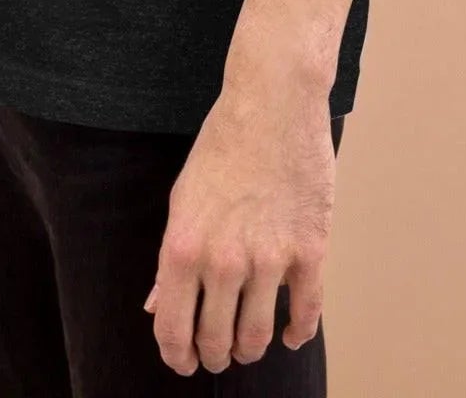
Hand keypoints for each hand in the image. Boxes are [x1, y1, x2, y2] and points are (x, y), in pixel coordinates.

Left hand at [142, 78, 336, 374]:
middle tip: (218, 355)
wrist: (273, 103)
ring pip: (258, 336)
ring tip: (248, 344)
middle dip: (215, 356)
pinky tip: (291, 334)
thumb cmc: (223, 144)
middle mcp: (223, 261)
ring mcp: (269, 258)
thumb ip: (168, 258)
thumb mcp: (181, 198)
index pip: (172, 329)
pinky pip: (306, 313)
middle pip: (217, 341)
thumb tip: (155, 306)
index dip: (176, 356)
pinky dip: (298, 332)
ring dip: (250, 349)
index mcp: (182, 247)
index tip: (184, 362)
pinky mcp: (310, 250)